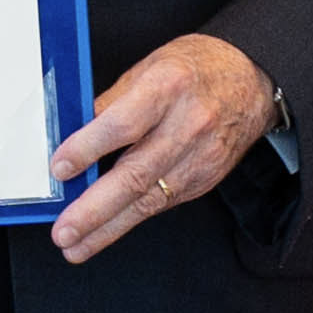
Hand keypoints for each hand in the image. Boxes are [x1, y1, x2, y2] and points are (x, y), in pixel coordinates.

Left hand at [46, 32, 276, 262]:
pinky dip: (130, 219)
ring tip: (76, 245)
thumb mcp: (149, 67)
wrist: (252, 80)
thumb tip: (71, 134)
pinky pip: (161, 204)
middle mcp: (187, 125)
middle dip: (95, 209)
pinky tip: (104, 231)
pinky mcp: (204, 180)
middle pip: (136, 174)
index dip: (88, 148)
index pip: (123, 124)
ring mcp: (200, 157)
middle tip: (65, 230)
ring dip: (108, 227)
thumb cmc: (196, 69)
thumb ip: (111, 102)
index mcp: (167, 87)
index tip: (60, 168)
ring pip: (148, 200)